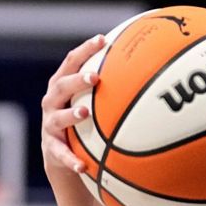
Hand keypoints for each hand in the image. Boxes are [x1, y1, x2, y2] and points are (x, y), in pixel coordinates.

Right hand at [40, 35, 104, 175]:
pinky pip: (61, 155)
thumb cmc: (87, 124)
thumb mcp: (98, 104)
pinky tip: (83, 165)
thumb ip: (116, 87)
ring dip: (70, 114)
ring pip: (57, 118)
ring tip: (85, 112)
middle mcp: (53, 103)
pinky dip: (71, 159)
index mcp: (64, 87)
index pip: (71, 62)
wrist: (65, 159)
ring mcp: (50, 126)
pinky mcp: (52, 150)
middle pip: (61, 86)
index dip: (85, 50)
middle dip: (77, 80)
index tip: (103, 39)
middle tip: (94, 77)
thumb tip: (156, 68)